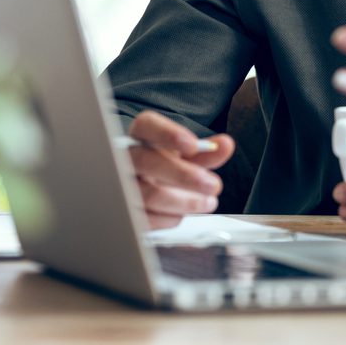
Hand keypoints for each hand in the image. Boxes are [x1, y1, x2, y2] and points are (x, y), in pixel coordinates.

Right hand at [126, 110, 235, 228]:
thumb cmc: (164, 169)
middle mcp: (126, 159)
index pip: (146, 125)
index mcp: (142, 138)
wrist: (142, 193)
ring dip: (185, 201)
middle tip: (213, 185)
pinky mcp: (123, 213)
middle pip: (146, 162)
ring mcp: (120, 187)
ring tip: (208, 202)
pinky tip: (182, 213)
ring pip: (148, 194)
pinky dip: (170, 218)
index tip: (193, 145)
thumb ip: (205, 151)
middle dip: (184, 175)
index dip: (168, 134)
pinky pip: (147, 219)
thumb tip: (225, 144)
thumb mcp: (185, 158)